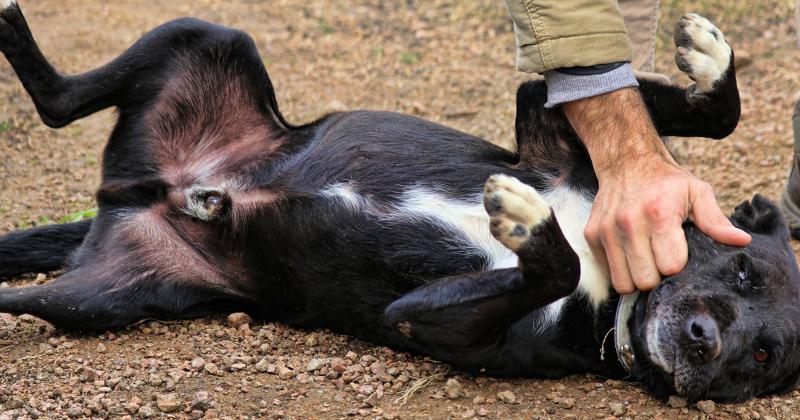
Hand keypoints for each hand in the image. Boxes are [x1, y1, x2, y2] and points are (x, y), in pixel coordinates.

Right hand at [562, 88, 750, 292]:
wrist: (626, 162)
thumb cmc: (665, 181)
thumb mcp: (696, 192)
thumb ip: (716, 220)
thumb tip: (741, 241)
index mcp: (659, 214)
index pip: (670, 267)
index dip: (678, 266)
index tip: (679, 253)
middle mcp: (628, 223)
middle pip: (645, 281)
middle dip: (657, 277)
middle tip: (661, 259)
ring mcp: (606, 231)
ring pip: (622, 283)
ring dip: (636, 277)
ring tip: (645, 260)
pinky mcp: (592, 235)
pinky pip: (607, 273)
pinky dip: (619, 270)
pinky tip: (629, 254)